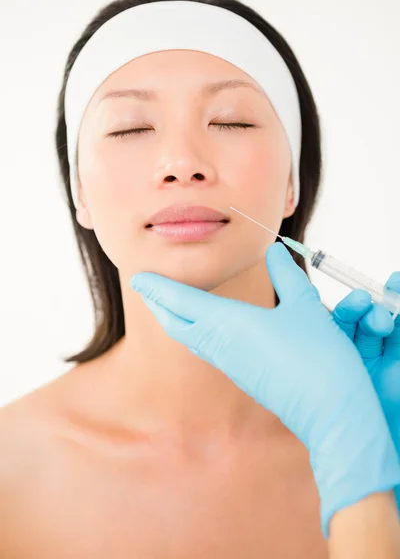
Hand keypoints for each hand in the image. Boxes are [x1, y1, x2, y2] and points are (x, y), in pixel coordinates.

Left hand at [130, 243, 399, 537]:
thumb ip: (287, 276)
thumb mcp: (304, 306)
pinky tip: (207, 330)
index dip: (159, 287)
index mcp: (227, 323)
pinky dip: (199, 333)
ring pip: (192, 339)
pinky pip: (209, 349)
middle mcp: (221, 345)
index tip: (139, 277)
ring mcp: (230, 365)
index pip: (181, 301)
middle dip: (161, 305)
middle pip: (177, 324)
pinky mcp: (243, 377)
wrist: (330, 413)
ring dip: (179, 320)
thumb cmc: (317, 355)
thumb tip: (275, 251)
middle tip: (149, 291)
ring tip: (171, 308)